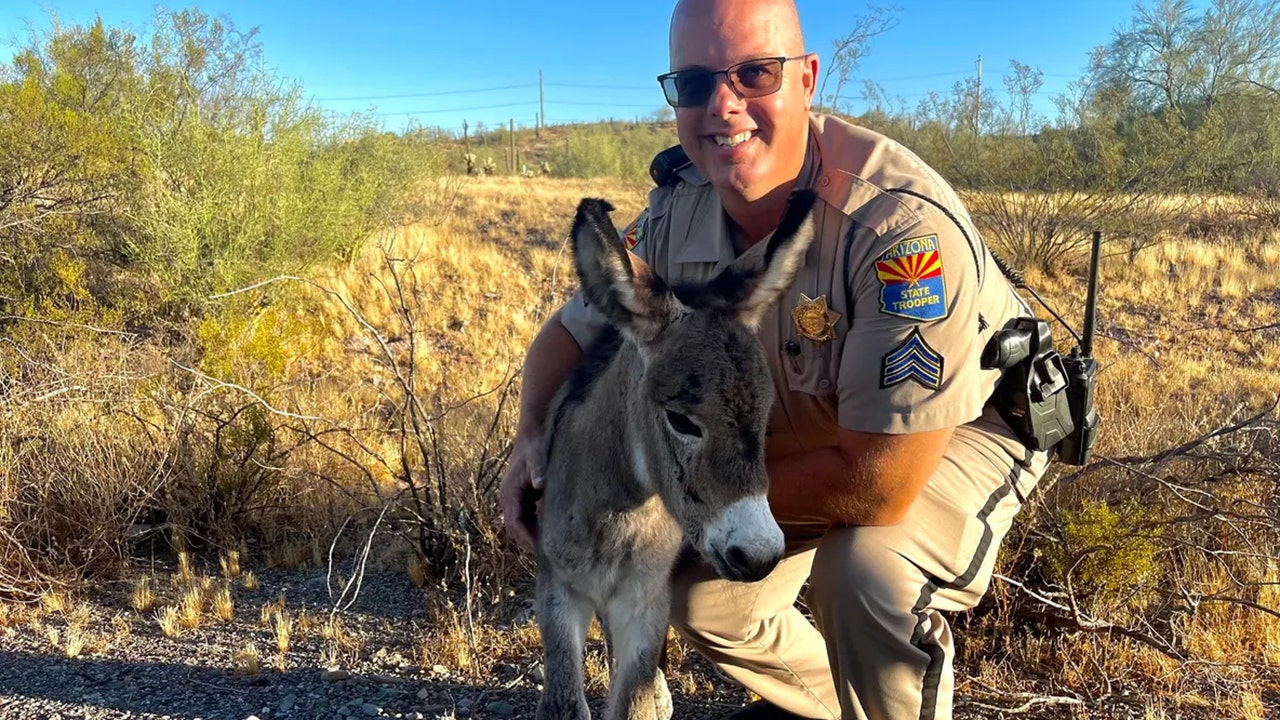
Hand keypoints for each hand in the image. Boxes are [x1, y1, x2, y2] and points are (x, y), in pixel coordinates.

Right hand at [500, 433, 545, 553]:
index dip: (528, 538)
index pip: (516, 523)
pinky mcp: (521, 499)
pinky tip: (550, 535)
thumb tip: (539, 484)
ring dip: (531, 538)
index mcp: (510, 493)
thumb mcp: (537, 456)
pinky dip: (534, 529)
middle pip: (515, 530)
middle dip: (529, 543)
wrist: (530, 435)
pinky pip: (525, 519)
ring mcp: (513, 500)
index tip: (542, 550)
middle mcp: (508, 499)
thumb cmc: (534, 446)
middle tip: (550, 557)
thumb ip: (538, 470)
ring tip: (550, 551)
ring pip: (519, 527)